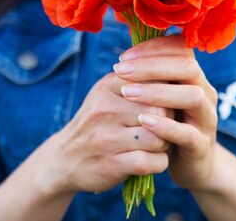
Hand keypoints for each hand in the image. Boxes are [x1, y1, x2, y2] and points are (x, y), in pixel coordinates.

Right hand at [44, 71, 171, 194]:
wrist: (63, 159)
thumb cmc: (95, 124)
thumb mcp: (105, 94)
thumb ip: (133, 81)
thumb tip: (172, 71)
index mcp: (107, 87)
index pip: (152, 82)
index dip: (166, 95)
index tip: (165, 104)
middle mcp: (105, 110)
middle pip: (160, 111)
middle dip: (169, 122)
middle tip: (165, 128)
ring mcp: (107, 138)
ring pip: (159, 138)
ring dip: (165, 145)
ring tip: (158, 145)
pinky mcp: (112, 165)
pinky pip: (152, 162)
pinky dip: (159, 163)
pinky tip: (152, 160)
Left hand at [114, 35, 219, 192]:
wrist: (192, 165)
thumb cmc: (169, 124)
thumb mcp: (161, 98)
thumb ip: (151, 78)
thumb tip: (124, 57)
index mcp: (194, 77)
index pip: (180, 49)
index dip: (153, 48)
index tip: (123, 57)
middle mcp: (205, 92)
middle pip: (188, 67)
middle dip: (151, 66)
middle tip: (120, 70)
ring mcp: (206, 119)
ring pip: (192, 96)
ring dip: (157, 92)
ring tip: (128, 93)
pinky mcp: (201, 145)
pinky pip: (187, 133)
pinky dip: (164, 126)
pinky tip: (142, 121)